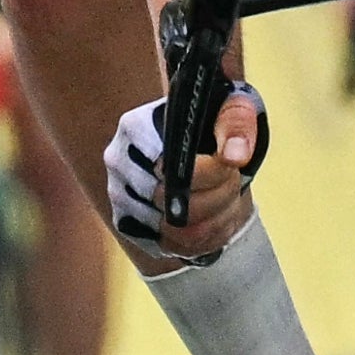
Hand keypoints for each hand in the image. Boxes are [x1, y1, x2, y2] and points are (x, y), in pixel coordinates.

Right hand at [105, 84, 267, 262]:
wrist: (191, 138)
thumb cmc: (209, 119)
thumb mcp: (231, 108)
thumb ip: (236, 124)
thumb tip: (234, 157)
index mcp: (135, 127)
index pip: (171, 167)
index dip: (210, 174)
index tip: (230, 167)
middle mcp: (118, 162)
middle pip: (172, 204)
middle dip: (217, 198)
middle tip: (233, 183)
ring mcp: (120, 196)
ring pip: (176, 230)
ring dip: (214, 221)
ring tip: (227, 200)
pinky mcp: (129, 223)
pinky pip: (172, 247)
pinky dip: (202, 241)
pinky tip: (214, 220)